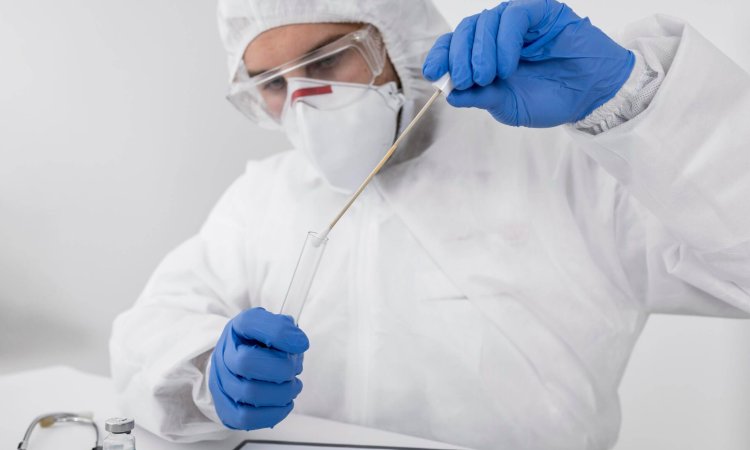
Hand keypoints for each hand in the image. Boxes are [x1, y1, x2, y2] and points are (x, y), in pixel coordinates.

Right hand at [209, 307, 308, 429]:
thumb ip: (284, 328)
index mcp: (238, 328)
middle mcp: (224, 354)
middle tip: (295, 369)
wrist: (236, 363)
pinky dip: (272, 413)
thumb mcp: (273, 326)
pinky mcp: (225, 408)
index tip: (301, 344)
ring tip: (293, 387)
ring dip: (281, 393)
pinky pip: (245, 418)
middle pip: (246, 363)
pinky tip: (285, 404)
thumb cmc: (260, 344)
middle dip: (281, 369)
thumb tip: (298, 343)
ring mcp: (221, 383)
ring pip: (248, 393)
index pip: (250, 324)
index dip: (279, 334)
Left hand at [422, 0, 634, 127]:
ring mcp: (519, 21)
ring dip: (482, 51)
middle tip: (465, 79)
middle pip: (466, 30)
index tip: (433, 73)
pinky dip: (505, 40)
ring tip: (490, 77)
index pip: (454, 45)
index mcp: (485, 54)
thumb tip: (451, 94)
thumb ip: (480, 98)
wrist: (590, 96)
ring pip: (486, 20)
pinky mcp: (541, 11)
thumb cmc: (549, 99)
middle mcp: (498, 34)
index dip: (441, 55)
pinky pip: (515, 15)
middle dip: (459, 56)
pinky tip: (508, 65)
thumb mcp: (508, 106)